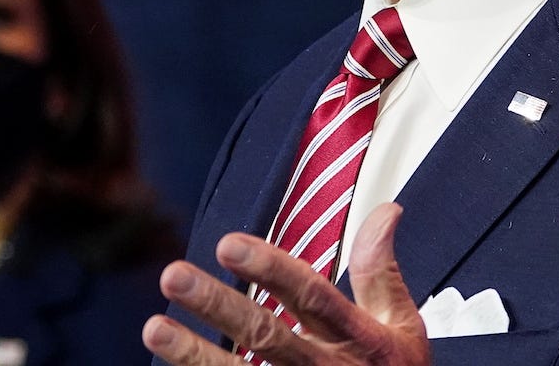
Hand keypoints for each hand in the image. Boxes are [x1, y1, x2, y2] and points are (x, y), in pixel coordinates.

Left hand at [142, 203, 428, 365]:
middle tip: (174, 276)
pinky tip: (169, 365)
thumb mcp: (403, 327)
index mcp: (360, 340)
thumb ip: (381, 272)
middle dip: (219, 306)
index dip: (271, 270)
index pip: (311, 296)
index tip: (228, 244)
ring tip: (155, 329)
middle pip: (266, 335)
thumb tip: (386, 209)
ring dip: (194, 356)